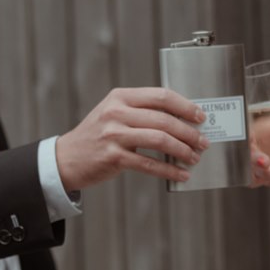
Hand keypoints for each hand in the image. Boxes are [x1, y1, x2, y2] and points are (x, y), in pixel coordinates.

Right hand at [56, 88, 208, 189]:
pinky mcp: (113, 157)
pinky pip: (149, 164)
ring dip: (183, 150)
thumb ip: (142, 112)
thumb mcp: (114, 114)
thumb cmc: (97, 135)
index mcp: (120, 97)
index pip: (161, 96)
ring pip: (160, 140)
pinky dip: (169, 170)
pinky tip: (181, 174)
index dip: (185, 106)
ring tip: (194, 157)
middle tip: (202, 142)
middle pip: (164, 120)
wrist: (67, 158)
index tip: (200, 116)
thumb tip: (181, 120)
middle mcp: (116, 113)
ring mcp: (114, 135)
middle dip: (189, 132)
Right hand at [250, 114, 269, 192]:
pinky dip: (267, 180)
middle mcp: (261, 143)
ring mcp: (262, 161)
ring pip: (251, 167)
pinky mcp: (265, 176)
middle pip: (246, 149)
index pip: (250, 127)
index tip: (251, 139)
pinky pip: (256, 180)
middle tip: (264, 162)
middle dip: (252, 157)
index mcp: (269, 127)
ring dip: (264, 172)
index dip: (246, 133)